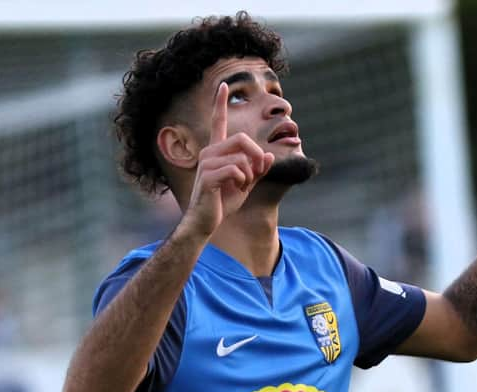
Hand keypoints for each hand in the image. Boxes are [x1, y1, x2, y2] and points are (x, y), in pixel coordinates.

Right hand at [182, 82, 274, 236]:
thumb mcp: (247, 183)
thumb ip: (258, 169)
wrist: (207, 221)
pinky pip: (236, 169)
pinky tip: (237, 188)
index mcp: (216, 151)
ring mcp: (206, 163)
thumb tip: (269, 156)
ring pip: (241, 156)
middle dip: (256, 155)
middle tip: (255, 173)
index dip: (220, 104)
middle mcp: (209, 152)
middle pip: (242, 139)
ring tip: (242, 185)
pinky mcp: (208, 176)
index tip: (222, 85)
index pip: (218, 122)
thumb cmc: (224, 202)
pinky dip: (243, 180)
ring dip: (250, 173)